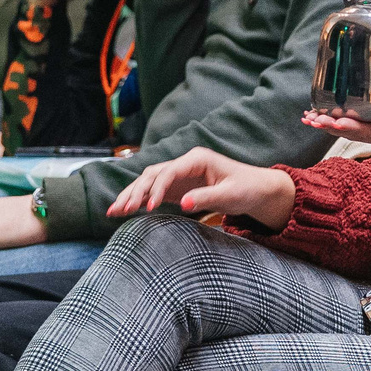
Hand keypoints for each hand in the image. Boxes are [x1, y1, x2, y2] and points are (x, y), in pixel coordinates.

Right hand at [106, 147, 296, 225]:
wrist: (257, 190)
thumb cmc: (247, 189)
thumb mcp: (230, 195)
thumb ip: (206, 197)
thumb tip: (183, 204)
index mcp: (197, 159)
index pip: (169, 172)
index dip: (156, 189)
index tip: (149, 208)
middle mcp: (185, 164)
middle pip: (152, 174)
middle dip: (134, 192)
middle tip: (119, 209)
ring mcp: (180, 175)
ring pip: (148, 182)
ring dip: (131, 195)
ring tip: (113, 211)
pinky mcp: (178, 188)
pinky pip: (154, 192)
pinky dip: (139, 200)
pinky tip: (123, 210)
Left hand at [300, 109, 370, 201]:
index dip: (355, 126)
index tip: (337, 121)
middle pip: (355, 132)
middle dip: (333, 126)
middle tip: (312, 118)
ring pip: (350, 130)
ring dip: (329, 125)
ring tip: (308, 118)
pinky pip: (354, 125)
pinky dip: (335, 121)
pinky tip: (321, 116)